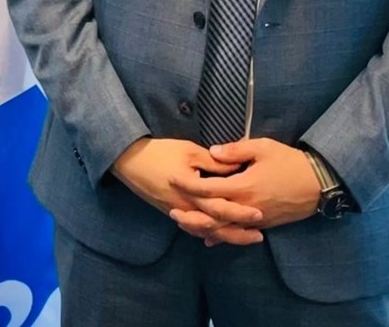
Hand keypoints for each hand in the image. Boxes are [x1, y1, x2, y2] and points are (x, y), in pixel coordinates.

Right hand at [111, 137, 262, 245]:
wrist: (129, 160)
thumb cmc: (159, 152)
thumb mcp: (189, 150)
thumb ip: (214, 162)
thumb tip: (238, 167)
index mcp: (192, 192)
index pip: (221, 208)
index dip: (241, 212)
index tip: (260, 214)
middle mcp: (186, 208)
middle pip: (215, 227)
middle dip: (238, 233)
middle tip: (259, 236)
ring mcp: (177, 212)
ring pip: (204, 231)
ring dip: (224, 236)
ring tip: (243, 237)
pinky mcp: (170, 211)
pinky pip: (192, 228)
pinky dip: (206, 233)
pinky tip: (217, 234)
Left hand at [168, 138, 321, 244]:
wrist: (320, 184)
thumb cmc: (291, 162)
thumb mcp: (263, 147)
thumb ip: (236, 149)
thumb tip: (213, 152)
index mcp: (244, 186)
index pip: (208, 188)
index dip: (188, 184)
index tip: (171, 178)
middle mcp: (247, 207)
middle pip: (211, 215)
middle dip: (190, 213)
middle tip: (170, 209)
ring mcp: (256, 219)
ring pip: (223, 229)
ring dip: (202, 228)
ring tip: (185, 224)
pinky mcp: (264, 225)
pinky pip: (238, 234)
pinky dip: (222, 237)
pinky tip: (208, 238)